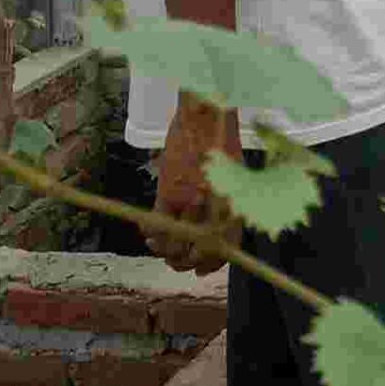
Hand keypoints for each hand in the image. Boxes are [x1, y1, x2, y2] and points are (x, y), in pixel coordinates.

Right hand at [149, 94, 242, 274]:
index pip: (225, 248)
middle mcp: (214, 206)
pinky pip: (155, 226)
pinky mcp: (168, 191)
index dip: (212, 265)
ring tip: (162, 249)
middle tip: (177, 261)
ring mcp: (190, 200)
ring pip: (174, 243)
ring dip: (166, 252)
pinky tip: (150, 235)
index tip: (201, 270)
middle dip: (185, 263)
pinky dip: (150, 236)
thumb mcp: (235, 175)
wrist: (205, 115)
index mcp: (234, 203)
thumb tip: (217, 234)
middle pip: (197, 252)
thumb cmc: (221, 141)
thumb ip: (228, 204)